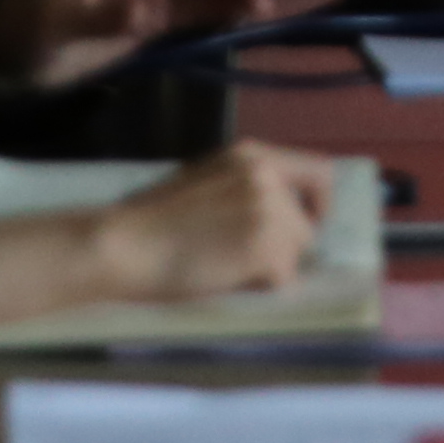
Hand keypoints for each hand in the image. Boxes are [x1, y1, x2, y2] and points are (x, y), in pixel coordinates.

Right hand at [81, 145, 337, 305]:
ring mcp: (269, 210)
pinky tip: (225, 279)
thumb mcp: (206, 182)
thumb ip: (245, 190)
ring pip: (295, 254)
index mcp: (253, 155)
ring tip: (227, 268)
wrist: (124, 244)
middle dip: (283, 248)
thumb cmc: (150, 220)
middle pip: (307, 225)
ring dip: (269, 268)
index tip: (302, 226)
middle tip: (242, 260)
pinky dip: (259, 287)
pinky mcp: (265, 246)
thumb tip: (280, 219)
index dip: (316, 205)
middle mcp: (268, 175)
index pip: (319, 172)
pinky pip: (281, 279)